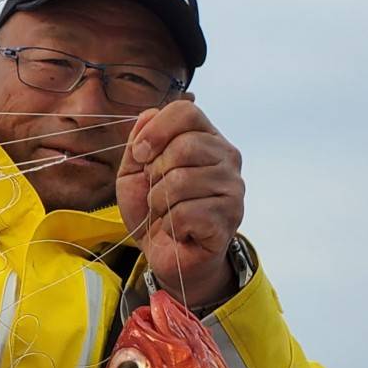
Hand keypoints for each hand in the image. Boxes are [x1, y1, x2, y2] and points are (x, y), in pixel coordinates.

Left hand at [116, 102, 244, 310]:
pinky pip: (186, 213)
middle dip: (156, 174)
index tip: (140, 155)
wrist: (167, 255)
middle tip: (157, 194)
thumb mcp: (135, 173)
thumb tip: (148, 115)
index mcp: (206, 139)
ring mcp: (232, 188)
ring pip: (182, 181)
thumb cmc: (155, 211)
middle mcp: (227, 158)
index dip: (156, 131)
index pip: (186, 112)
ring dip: (160, 203)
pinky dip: (171, 225)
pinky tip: (178, 230)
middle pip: (184, 146)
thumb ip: (139, 142)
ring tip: (166, 214)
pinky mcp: (228, 218)